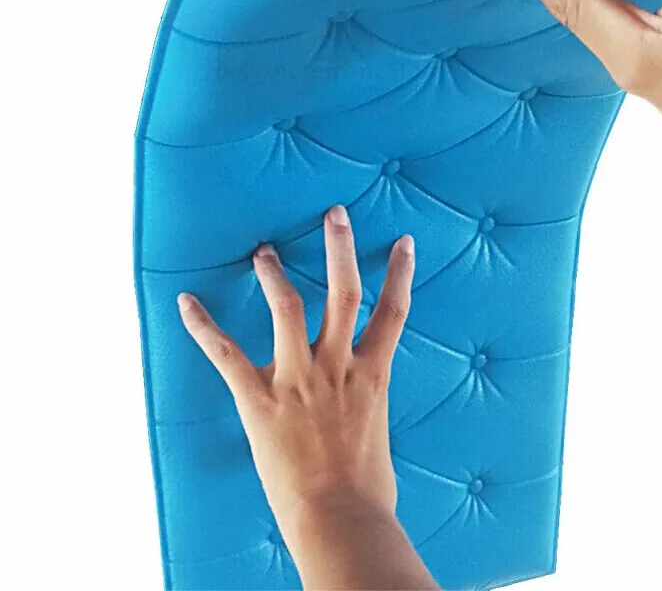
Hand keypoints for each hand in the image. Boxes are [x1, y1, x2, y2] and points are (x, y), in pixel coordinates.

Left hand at [178, 205, 437, 589]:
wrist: (340, 518)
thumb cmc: (367, 487)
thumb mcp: (378, 431)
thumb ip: (367, 400)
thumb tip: (362, 396)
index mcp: (372, 374)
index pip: (394, 311)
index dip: (400, 273)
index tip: (403, 242)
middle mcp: (338, 365)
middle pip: (344, 292)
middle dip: (339, 248)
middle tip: (333, 214)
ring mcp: (298, 378)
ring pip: (287, 307)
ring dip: (274, 274)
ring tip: (264, 251)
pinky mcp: (259, 398)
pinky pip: (226, 353)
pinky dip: (203, 326)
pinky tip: (186, 302)